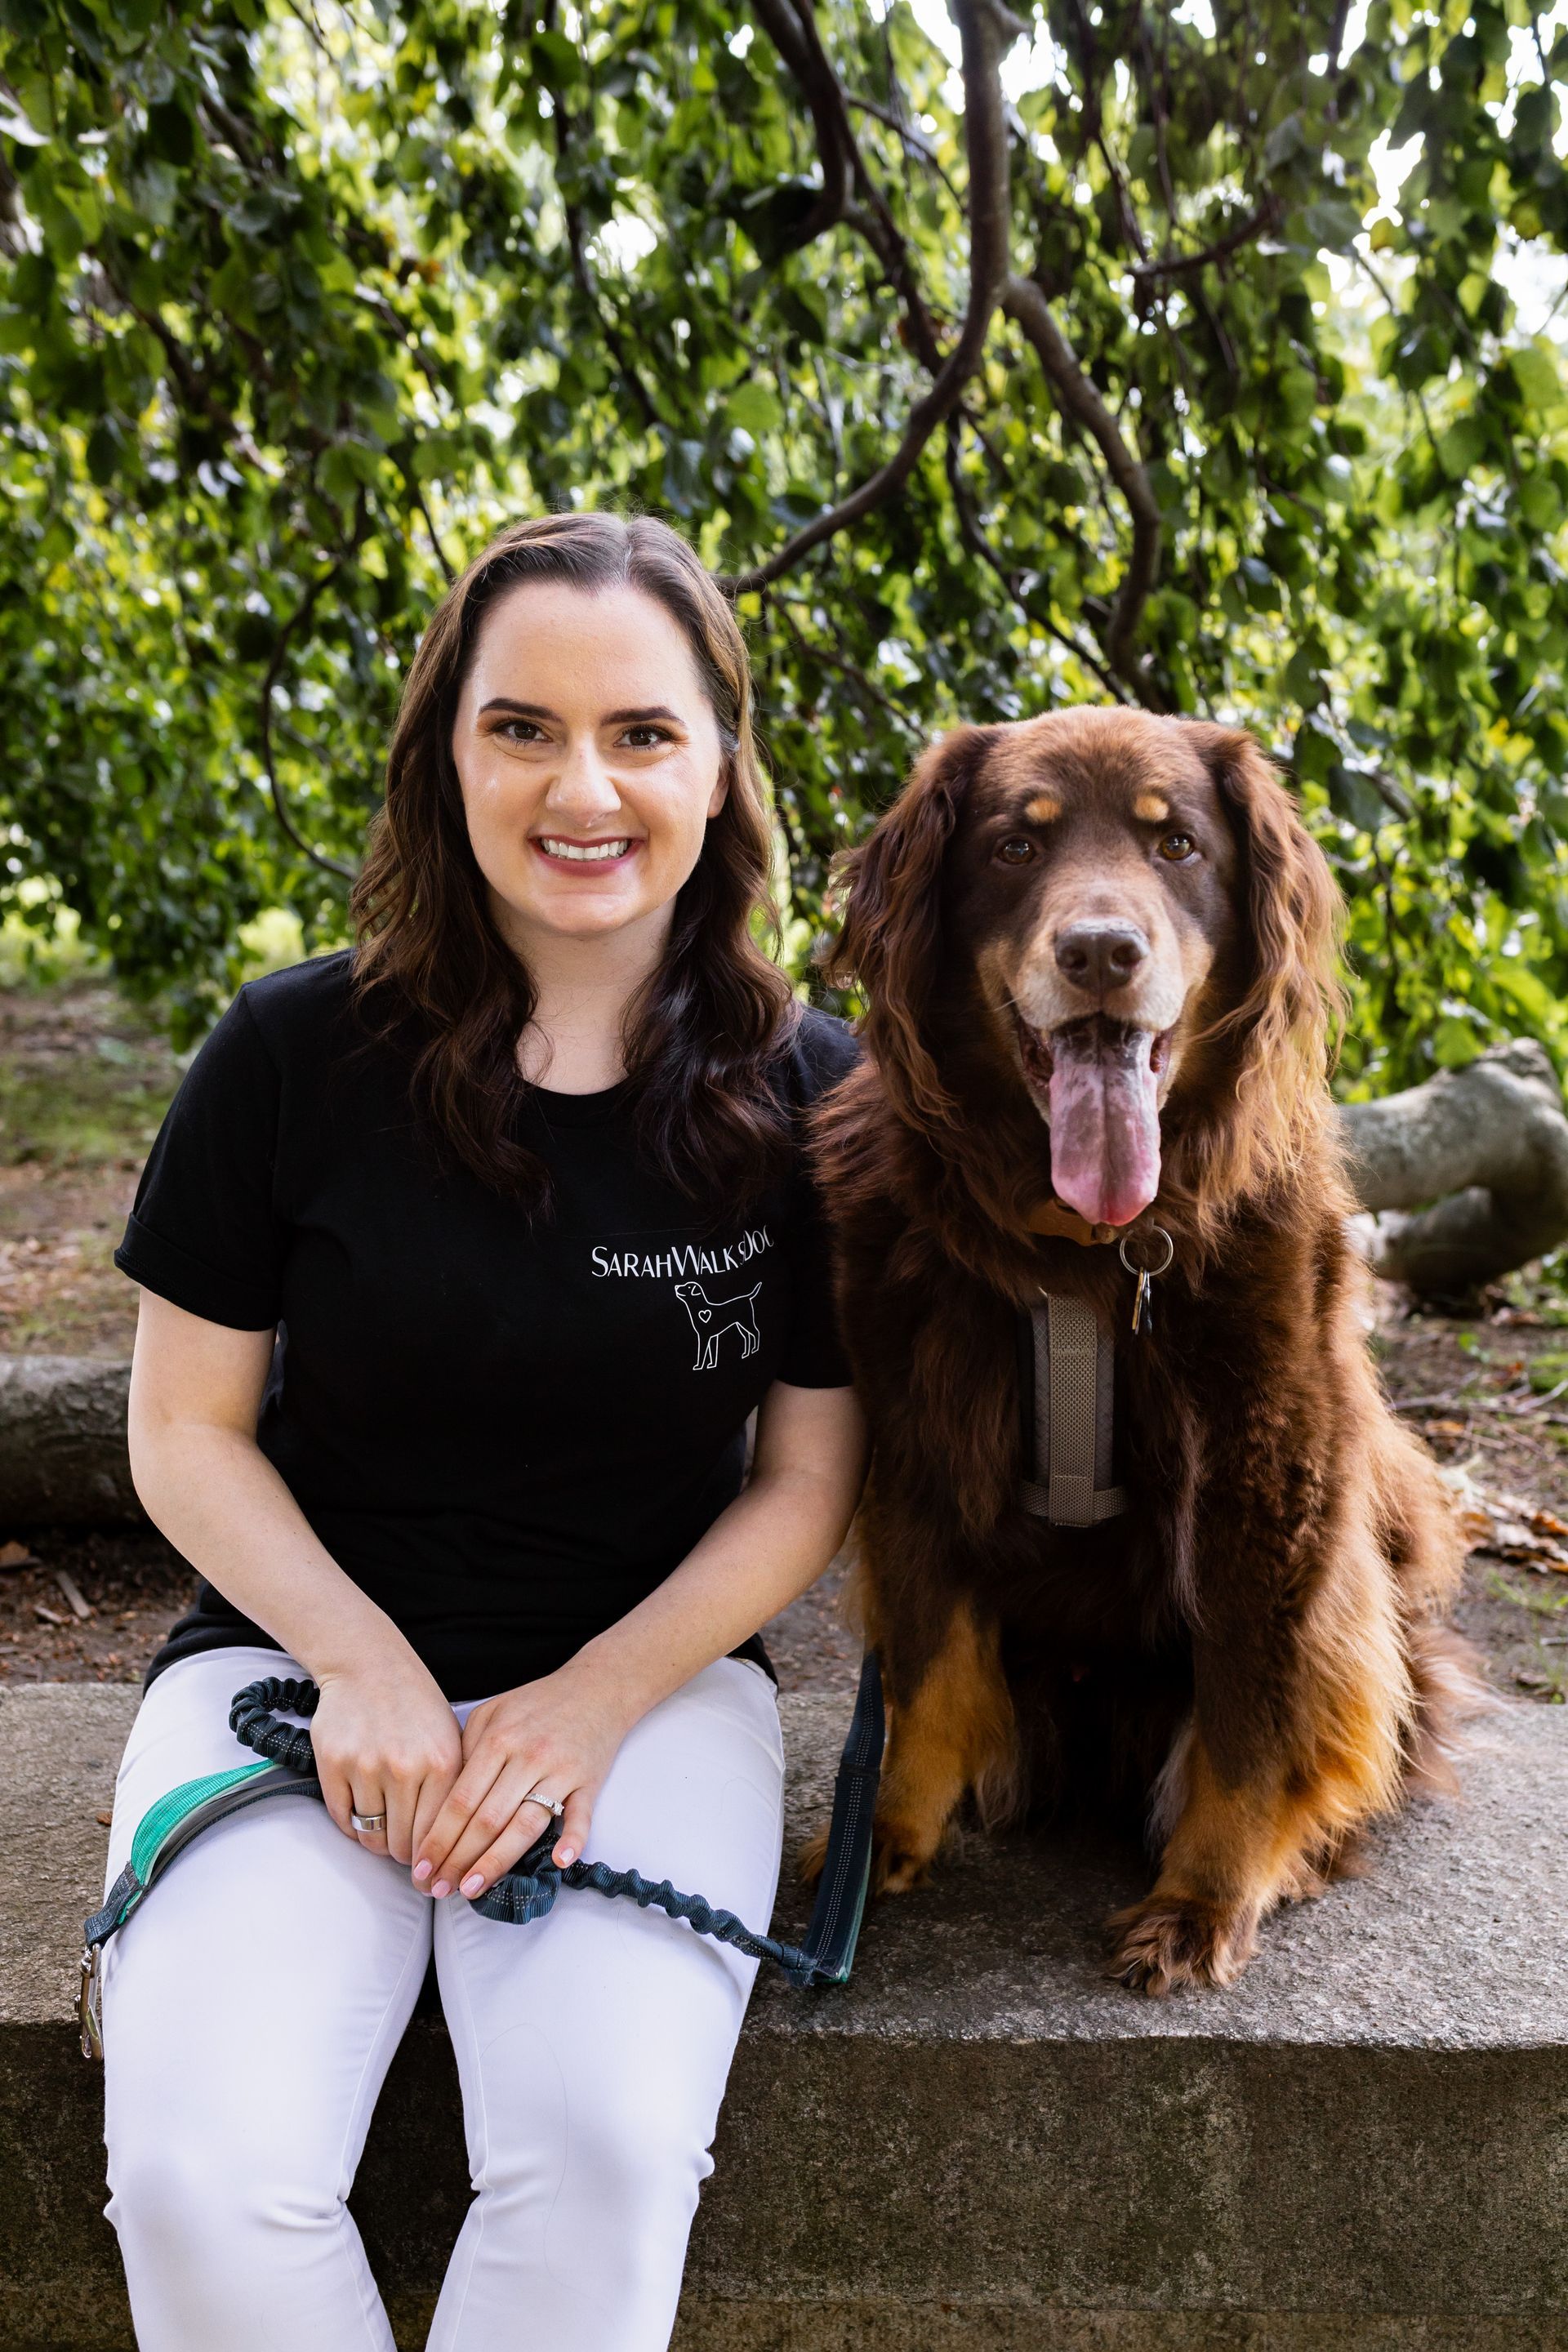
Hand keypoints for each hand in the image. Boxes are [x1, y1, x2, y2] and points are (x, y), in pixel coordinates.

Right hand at [310, 1647, 463, 1867]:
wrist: (368, 1665)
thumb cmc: (415, 1705)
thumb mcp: (449, 1738)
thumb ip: (452, 1788)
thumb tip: (452, 1846)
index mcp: (443, 1763)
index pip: (438, 1835)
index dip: (434, 1862)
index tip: (431, 1874)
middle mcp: (405, 1767)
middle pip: (404, 1842)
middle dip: (406, 1858)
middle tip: (407, 1858)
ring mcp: (366, 1766)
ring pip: (372, 1834)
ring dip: (378, 1842)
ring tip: (385, 1834)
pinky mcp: (333, 1763)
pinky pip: (342, 1818)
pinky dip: (352, 1827)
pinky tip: (362, 1818)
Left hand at [412, 1660, 633, 1900]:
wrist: (597, 1687)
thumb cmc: (538, 1704)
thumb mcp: (492, 1712)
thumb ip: (466, 1749)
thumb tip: (439, 1800)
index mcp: (498, 1739)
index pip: (461, 1799)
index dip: (438, 1837)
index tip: (421, 1866)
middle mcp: (527, 1757)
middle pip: (487, 1819)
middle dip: (458, 1859)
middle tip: (438, 1889)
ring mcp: (560, 1770)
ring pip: (525, 1825)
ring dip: (496, 1862)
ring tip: (471, 1890)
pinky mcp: (589, 1781)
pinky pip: (581, 1815)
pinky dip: (572, 1839)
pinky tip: (558, 1861)